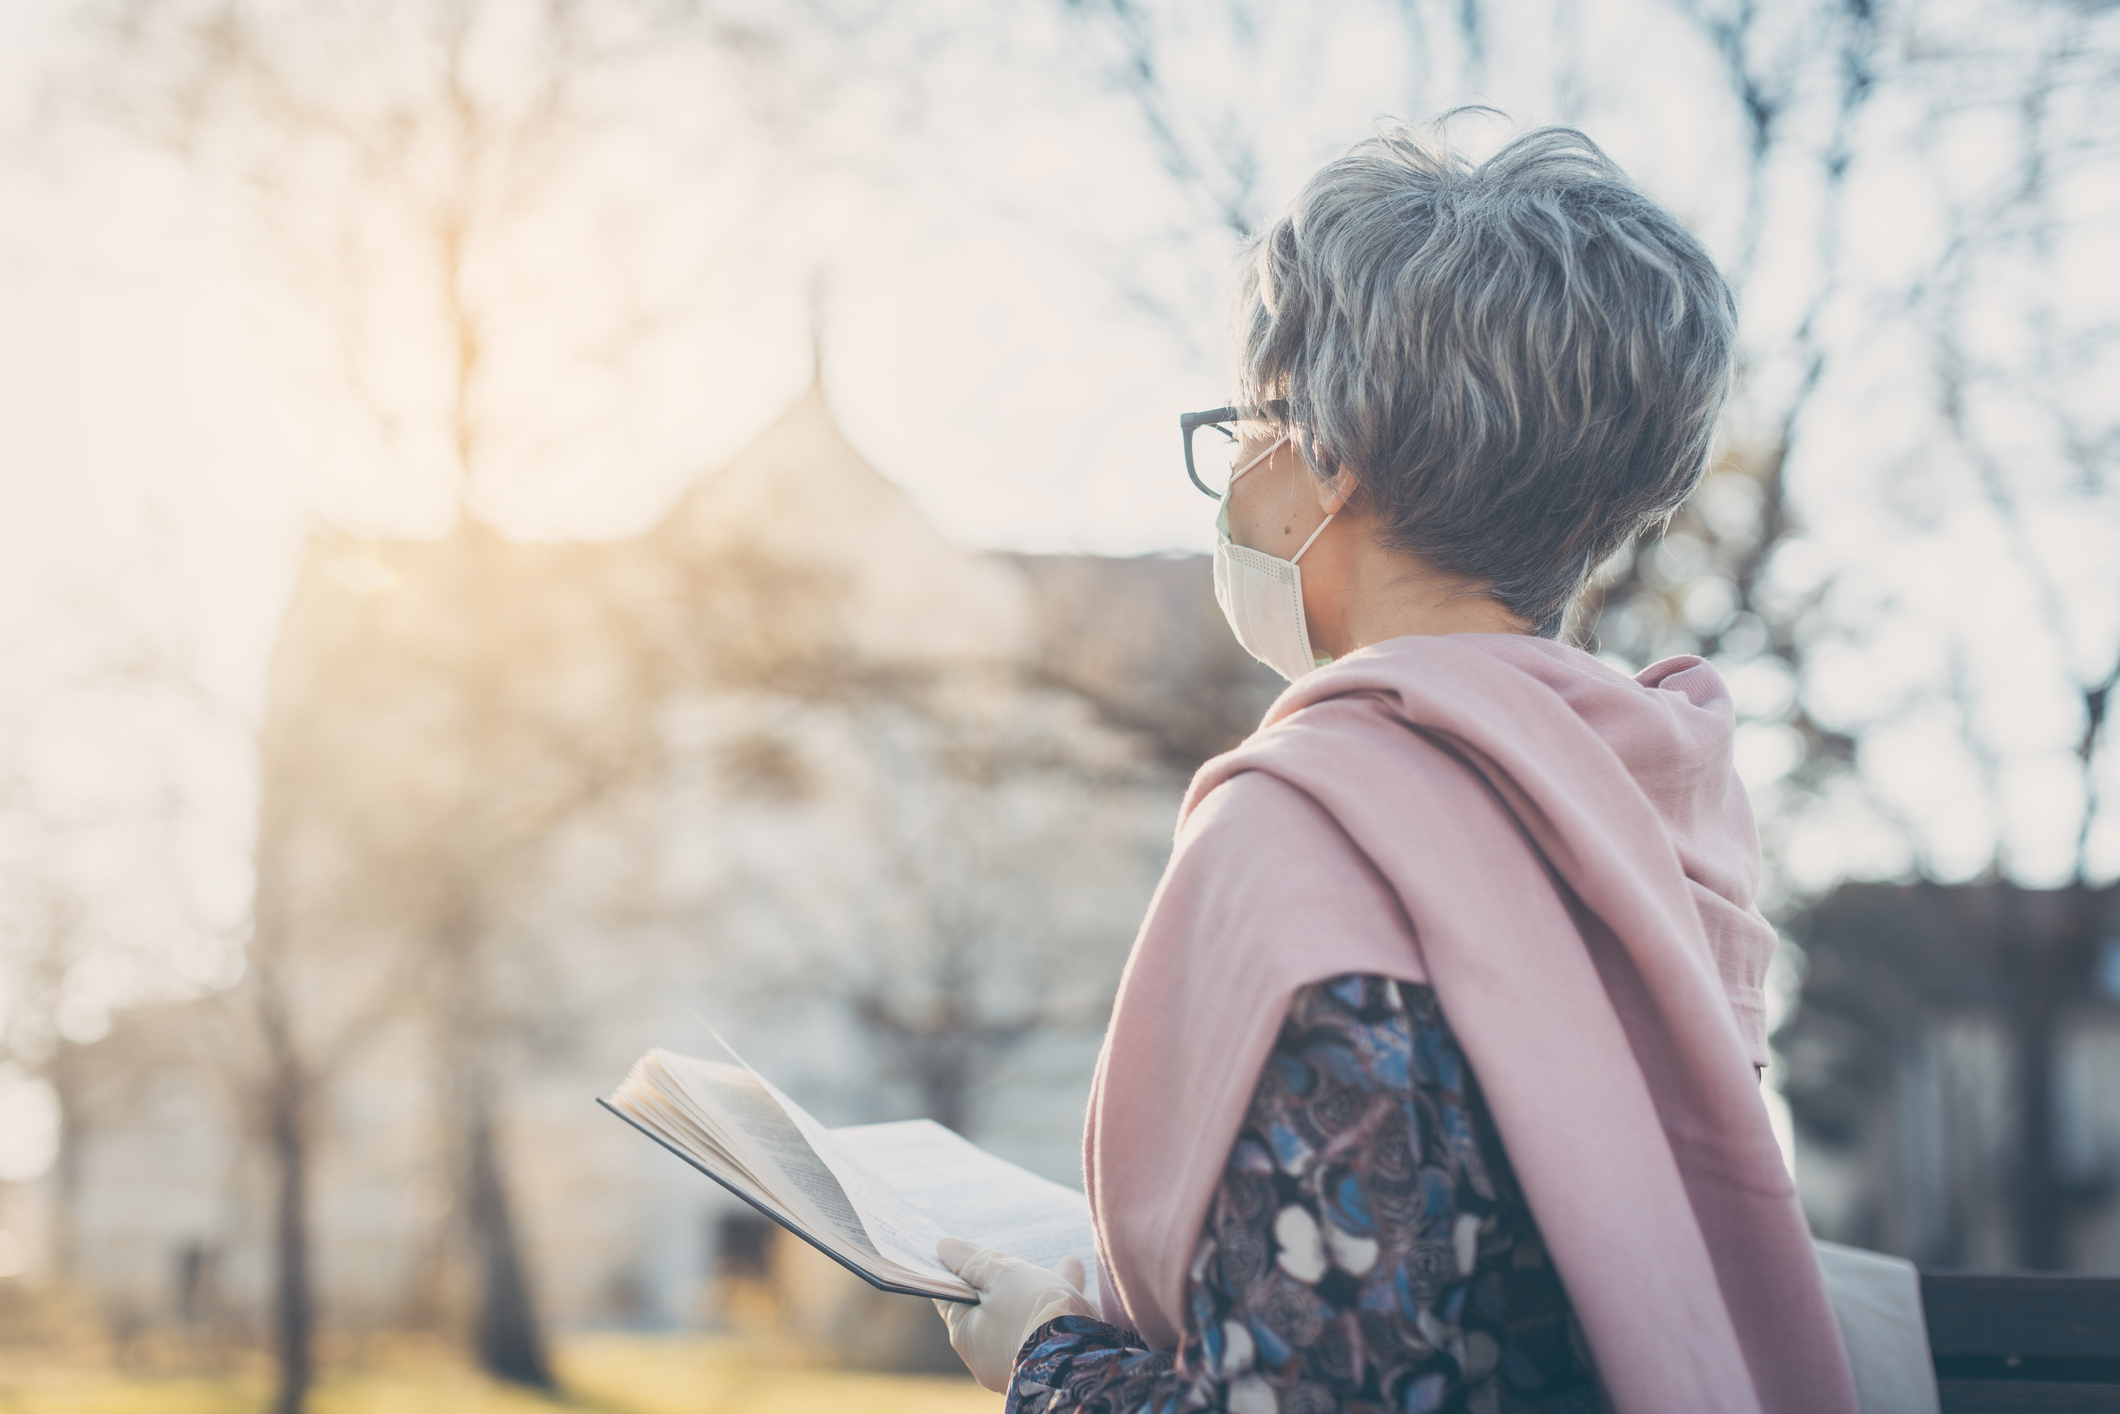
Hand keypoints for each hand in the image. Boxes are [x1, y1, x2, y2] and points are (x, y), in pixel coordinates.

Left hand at [931, 1236, 1097, 1390]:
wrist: (1082, 1362)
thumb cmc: (1033, 1313)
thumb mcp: (1001, 1275)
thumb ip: (972, 1261)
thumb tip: (944, 1247)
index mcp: (967, 1335)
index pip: (951, 1296)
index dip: (954, 1269)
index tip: (959, 1250)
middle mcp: (989, 1354)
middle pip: (993, 1304)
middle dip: (1011, 1276)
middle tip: (1015, 1253)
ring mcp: (1021, 1362)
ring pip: (1031, 1317)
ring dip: (1050, 1289)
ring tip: (1072, 1264)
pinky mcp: (1053, 1366)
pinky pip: (1056, 1333)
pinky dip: (1068, 1313)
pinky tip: (1089, 1298)